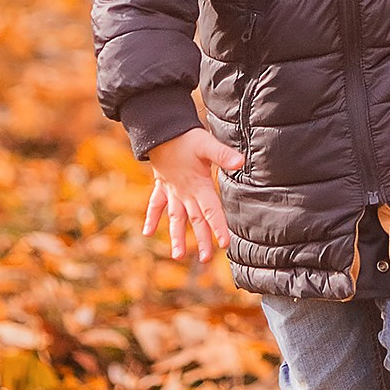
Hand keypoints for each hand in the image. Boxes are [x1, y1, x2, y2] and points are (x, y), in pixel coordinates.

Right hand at [143, 125, 243, 265]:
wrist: (160, 130)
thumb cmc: (185, 138)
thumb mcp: (206, 144)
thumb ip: (223, 155)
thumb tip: (241, 162)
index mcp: (198, 186)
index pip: (210, 210)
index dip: (218, 227)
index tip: (225, 244)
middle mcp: (185, 193)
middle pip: (195, 219)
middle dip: (201, 239)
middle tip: (206, 259)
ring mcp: (172, 190)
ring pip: (176, 218)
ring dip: (177, 236)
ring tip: (178, 256)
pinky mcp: (162, 185)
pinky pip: (156, 204)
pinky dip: (152, 217)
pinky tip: (147, 232)